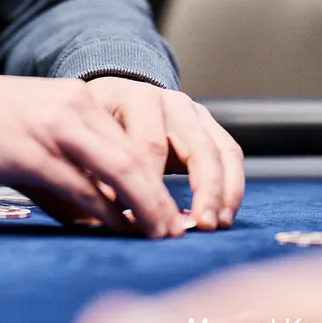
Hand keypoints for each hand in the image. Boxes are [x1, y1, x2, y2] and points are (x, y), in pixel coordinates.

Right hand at [0, 75, 189, 237]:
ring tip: (155, 234)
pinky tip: (116, 229)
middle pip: (134, 156)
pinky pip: (83, 189)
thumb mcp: (42, 129)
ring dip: (142, 209)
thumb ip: (75, 162)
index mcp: (79, 98)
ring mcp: (55, 130)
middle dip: (158, 198)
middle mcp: (74, 107)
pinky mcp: (34, 155)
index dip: (156, 178)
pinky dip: (105, 214)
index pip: (132, 140)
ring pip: (118, 172)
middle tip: (172, 228)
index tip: (170, 206)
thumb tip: (106, 211)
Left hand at [85, 76, 243, 230]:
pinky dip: (233, 185)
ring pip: (220, 151)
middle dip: (202, 192)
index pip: (150, 147)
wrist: (109, 96)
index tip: (151, 225)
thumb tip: (112, 214)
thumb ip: (97, 173)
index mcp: (136, 99)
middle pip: (195, 148)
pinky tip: (225, 214)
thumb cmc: (96, 126)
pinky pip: (231, 153)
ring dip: (223, 192)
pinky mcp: (209, 124)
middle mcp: (170, 100)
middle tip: (199, 227)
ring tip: (216, 225)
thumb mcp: (88, 141)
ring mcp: (194, 110)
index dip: (152, 189)